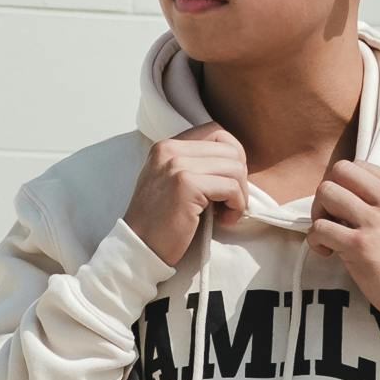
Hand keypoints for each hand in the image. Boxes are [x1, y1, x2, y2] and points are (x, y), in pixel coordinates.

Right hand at [124, 121, 249, 266]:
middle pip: (231, 149)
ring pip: (235, 167)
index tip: (227, 183)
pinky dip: (236, 206)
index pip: (217, 132)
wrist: (139, 247)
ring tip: (226, 213)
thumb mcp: (171, 182)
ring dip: (239, 194)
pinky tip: (224, 220)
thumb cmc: (161, 221)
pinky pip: (231, 187)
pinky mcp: (186, 184)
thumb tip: (236, 161)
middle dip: (239, 177)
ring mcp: (177, 165)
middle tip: (229, 202)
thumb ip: (194, 165)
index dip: (233, 157)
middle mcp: (170, 149)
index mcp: (167, 146)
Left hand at [308, 160, 379, 328]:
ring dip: (318, 214)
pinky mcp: (360, 246)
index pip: (359, 165)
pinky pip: (319, 228)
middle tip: (332, 218)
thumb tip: (348, 198)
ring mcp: (375, 222)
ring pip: (326, 193)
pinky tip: (328, 252)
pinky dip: (315, 240)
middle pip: (339, 171)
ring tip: (328, 235)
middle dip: (327, 193)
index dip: (344, 184)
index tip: (346, 207)